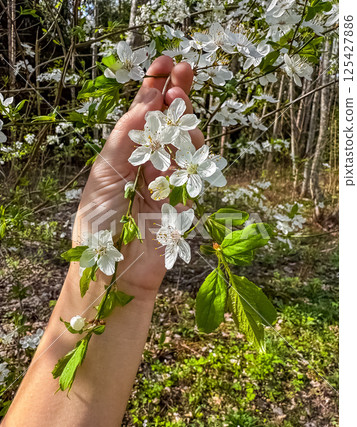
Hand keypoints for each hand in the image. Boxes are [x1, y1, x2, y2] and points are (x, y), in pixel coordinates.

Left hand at [73, 56, 204, 293]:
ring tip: (174, 112)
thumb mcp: (104, 170)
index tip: (165, 62)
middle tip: (184, 71)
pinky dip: (184, 160)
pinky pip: (193, 172)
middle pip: (171, 124)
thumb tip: (147, 98)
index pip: (146, 115)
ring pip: (188, 144)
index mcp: (128, 154)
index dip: (156, 88)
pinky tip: (171, 157)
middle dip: (179, 96)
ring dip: (183, 125)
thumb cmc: (99, 222)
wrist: (113, 270)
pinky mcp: (187, 202)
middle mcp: (151, 164)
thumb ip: (126, 135)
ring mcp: (171, 182)